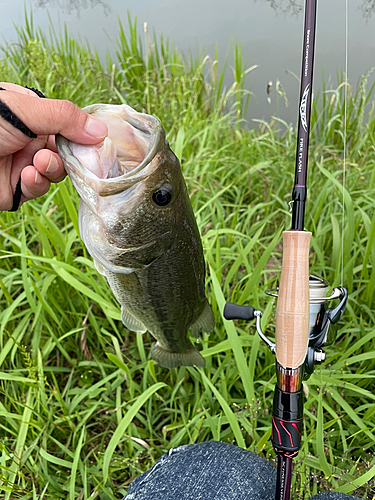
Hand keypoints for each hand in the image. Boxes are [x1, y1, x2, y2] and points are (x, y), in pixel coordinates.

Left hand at [0, 83, 107, 210]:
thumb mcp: (24, 110)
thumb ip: (64, 118)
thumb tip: (100, 130)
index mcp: (28, 114)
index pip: (66, 124)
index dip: (82, 134)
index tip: (97, 142)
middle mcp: (26, 139)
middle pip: (66, 151)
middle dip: (69, 155)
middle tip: (73, 156)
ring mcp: (21, 163)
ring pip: (55, 172)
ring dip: (52, 169)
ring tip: (39, 163)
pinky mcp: (15, 188)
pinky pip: (38, 188)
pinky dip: (36, 183)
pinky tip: (26, 175)